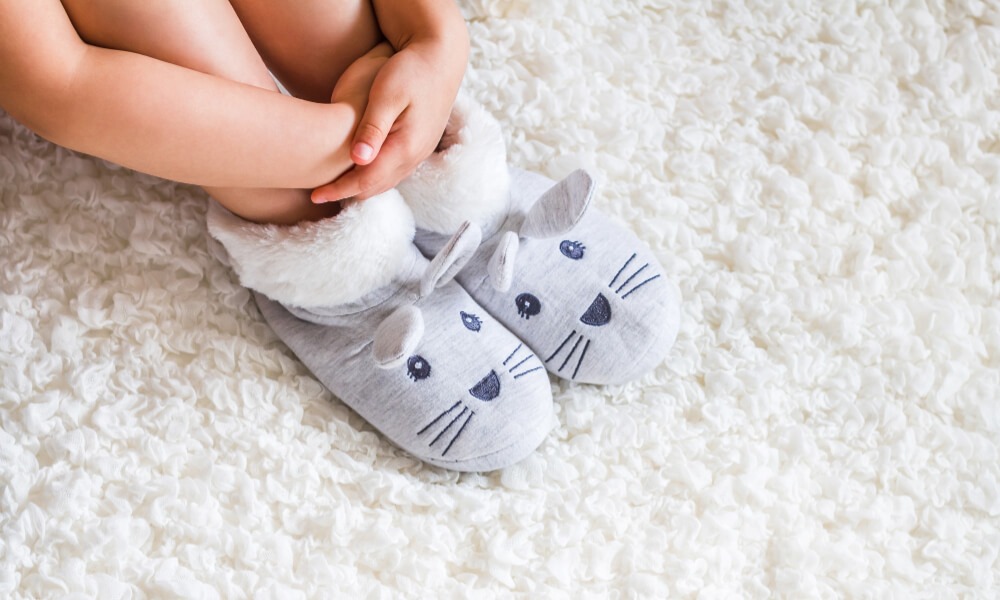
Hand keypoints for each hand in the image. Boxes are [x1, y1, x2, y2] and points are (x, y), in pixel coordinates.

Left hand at [311, 40, 465, 202]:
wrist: (441, 57)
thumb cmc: (409, 69)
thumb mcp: (387, 94)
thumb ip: (373, 127)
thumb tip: (357, 159)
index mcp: (405, 146)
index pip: (367, 180)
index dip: (339, 190)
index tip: (314, 195)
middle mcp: (415, 155)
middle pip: (376, 187)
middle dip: (347, 193)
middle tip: (318, 194)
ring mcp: (420, 152)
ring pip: (386, 182)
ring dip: (361, 187)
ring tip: (334, 186)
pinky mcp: (420, 145)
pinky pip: (394, 171)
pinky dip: (374, 176)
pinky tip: (359, 169)